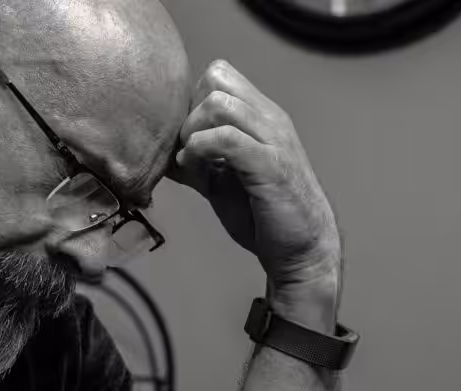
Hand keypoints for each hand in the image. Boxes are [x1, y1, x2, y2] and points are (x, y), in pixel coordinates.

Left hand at [169, 61, 341, 320]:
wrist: (302, 246)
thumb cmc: (263, 212)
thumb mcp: (221, 179)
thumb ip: (196, 160)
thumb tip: (158, 154)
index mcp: (261, 115)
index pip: (219, 74)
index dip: (192, 100)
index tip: (186, 136)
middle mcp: (269, 118)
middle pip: (215, 80)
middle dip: (189, 112)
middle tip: (185, 148)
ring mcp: (273, 139)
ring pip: (218, 104)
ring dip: (192, 131)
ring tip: (190, 160)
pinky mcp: (270, 165)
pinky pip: (226, 138)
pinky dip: (200, 150)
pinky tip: (195, 171)